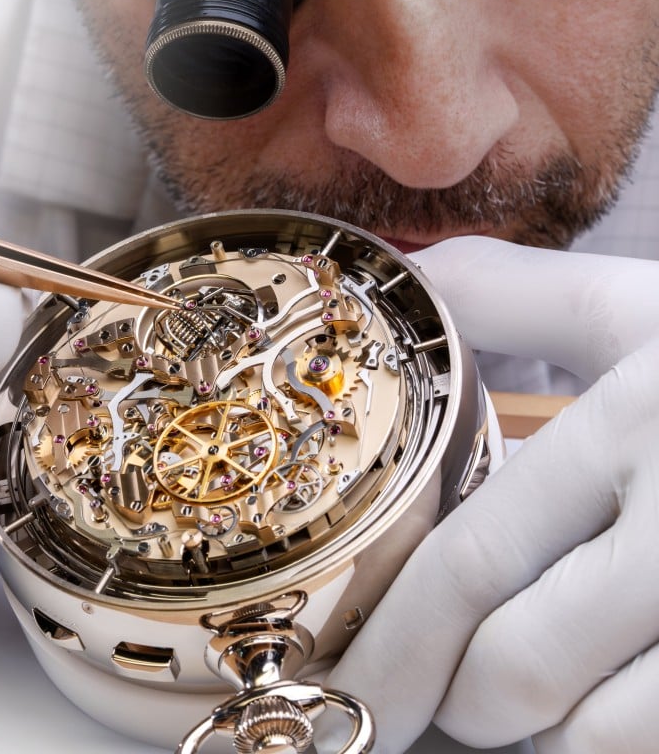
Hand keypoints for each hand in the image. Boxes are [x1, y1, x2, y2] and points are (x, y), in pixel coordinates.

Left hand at [326, 237, 658, 752]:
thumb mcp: (650, 310)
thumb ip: (520, 295)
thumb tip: (411, 274)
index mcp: (649, 419)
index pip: (472, 558)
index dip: (393, 634)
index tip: (350, 671)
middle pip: (517, 663)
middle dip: (445, 699)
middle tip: (407, 703)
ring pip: (596, 735)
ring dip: (526, 737)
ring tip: (497, 705)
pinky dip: (602, 749)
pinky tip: (587, 716)